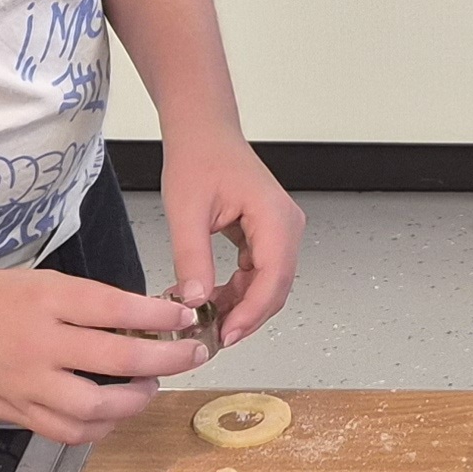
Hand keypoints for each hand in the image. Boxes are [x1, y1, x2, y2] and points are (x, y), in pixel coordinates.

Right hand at [0, 268, 203, 441]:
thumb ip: (75, 302)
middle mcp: (40, 340)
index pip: (118, 308)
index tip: (188, 317)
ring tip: (151, 389)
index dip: (161, 317)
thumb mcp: (26, 280)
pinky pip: (67, 430)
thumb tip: (130, 318)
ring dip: (135, 400)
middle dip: (167, 360)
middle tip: (192, 355)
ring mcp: (26, 382)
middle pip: (120, 357)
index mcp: (45, 296)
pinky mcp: (12, 412)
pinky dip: (98, 427)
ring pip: (98, 405)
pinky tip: (112, 415)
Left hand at [162, 133, 304, 357]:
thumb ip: (192, 258)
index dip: (252, 312)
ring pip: (269, 284)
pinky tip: (211, 301)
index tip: (227, 334)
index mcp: (274, 217)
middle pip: (276, 287)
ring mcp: (280, 231)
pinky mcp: (267, 235)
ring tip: (207, 323)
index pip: (274, 277)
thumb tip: (195, 302)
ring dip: (241, 307)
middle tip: (213, 338)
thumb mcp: (186, 211)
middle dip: (247, 316)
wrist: (203, 133)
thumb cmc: (199, 158)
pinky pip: (259, 274)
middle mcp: (286, 225)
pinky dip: (237, 292)